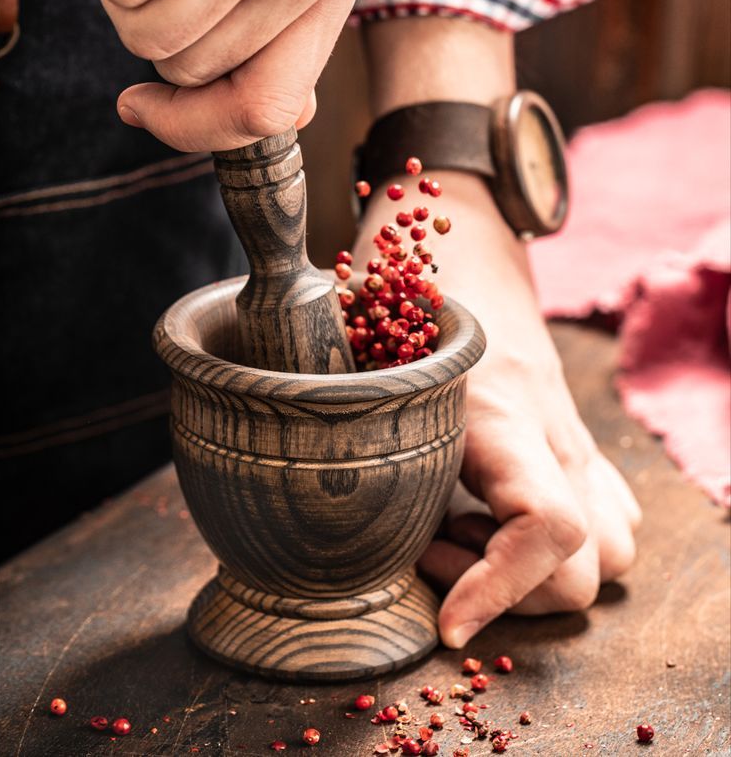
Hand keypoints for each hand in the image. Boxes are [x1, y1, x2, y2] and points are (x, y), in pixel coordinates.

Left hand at [353, 171, 640, 648]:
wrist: (473, 226)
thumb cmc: (411, 266)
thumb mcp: (353, 316)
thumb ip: (308, 373)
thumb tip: (236, 404)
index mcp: (500, 409)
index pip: (544, 524)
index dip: (499, 590)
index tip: (444, 622)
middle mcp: (549, 430)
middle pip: (587, 566)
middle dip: (509, 593)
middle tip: (430, 549)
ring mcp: (569, 434)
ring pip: (612, 551)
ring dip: (541, 576)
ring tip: (460, 534)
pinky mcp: (571, 437)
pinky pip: (611, 517)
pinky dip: (561, 548)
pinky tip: (489, 517)